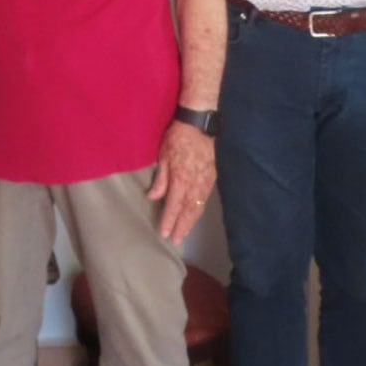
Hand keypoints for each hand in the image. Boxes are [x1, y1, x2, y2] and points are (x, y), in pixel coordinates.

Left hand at [147, 122, 215, 243]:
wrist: (199, 125)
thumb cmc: (177, 138)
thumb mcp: (163, 156)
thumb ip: (160, 179)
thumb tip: (153, 197)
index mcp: (180, 179)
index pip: (174, 206)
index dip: (169, 221)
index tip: (164, 233)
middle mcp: (195, 184)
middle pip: (189, 211)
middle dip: (182, 227)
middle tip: (176, 240)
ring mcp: (205, 181)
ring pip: (198, 206)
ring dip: (191, 221)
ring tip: (184, 231)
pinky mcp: (212, 177)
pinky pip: (205, 198)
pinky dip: (199, 209)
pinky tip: (195, 214)